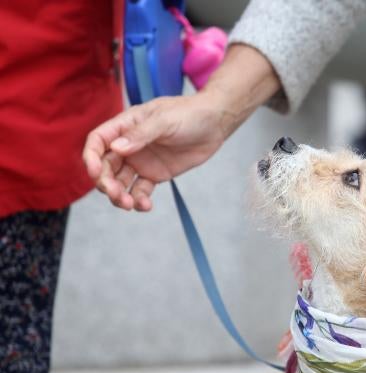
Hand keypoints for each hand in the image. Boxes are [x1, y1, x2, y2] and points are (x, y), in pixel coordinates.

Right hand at [82, 92, 228, 210]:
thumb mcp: (165, 120)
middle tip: (117, 195)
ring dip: (120, 196)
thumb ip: (141, 134)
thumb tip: (117, 148)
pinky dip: (139, 200)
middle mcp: (128, 145)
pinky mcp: (155, 174)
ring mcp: (141, 161)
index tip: (95, 174)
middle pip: (105, 167)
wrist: (215, 124)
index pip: (98, 142)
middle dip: (106, 183)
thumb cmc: (189, 114)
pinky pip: (141, 190)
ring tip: (130, 205)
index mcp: (125, 126)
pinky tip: (145, 206)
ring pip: (120, 182)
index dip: (91, 158)